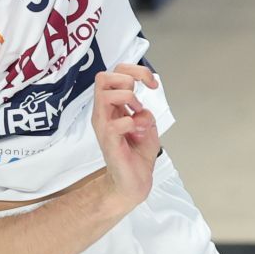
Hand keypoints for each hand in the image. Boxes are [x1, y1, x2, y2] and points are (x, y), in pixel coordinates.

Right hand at [91, 63, 160, 209]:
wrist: (133, 182)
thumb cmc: (136, 154)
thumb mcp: (147, 125)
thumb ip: (144, 111)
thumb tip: (141, 108)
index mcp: (112, 107)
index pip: (115, 73)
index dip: (136, 71)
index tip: (151, 84)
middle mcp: (103, 113)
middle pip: (103, 77)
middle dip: (127, 81)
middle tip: (138, 101)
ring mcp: (104, 126)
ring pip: (106, 95)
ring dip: (129, 100)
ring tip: (136, 116)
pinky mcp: (109, 141)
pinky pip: (116, 124)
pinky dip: (133, 123)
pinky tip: (137, 133)